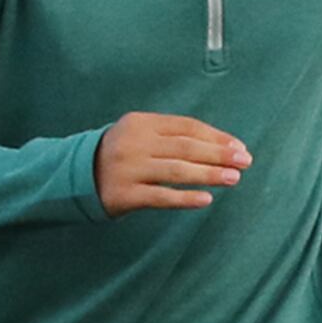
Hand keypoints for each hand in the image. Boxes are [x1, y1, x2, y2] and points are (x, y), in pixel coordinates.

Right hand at [96, 112, 248, 213]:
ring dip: (209, 175)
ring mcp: (128, 169)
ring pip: (176, 171)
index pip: (187, 127)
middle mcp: (134, 143)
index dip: (216, 137)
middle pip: (186, 148)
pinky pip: (160, 196)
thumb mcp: (141, 134)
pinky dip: (185, 198)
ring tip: (234, 179)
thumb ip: (174, 135)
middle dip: (219, 155)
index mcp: (141, 123)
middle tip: (245, 162)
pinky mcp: (124, 194)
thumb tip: (225, 146)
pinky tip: (206, 199)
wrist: (76, 175)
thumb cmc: (122, 153)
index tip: (240, 148)